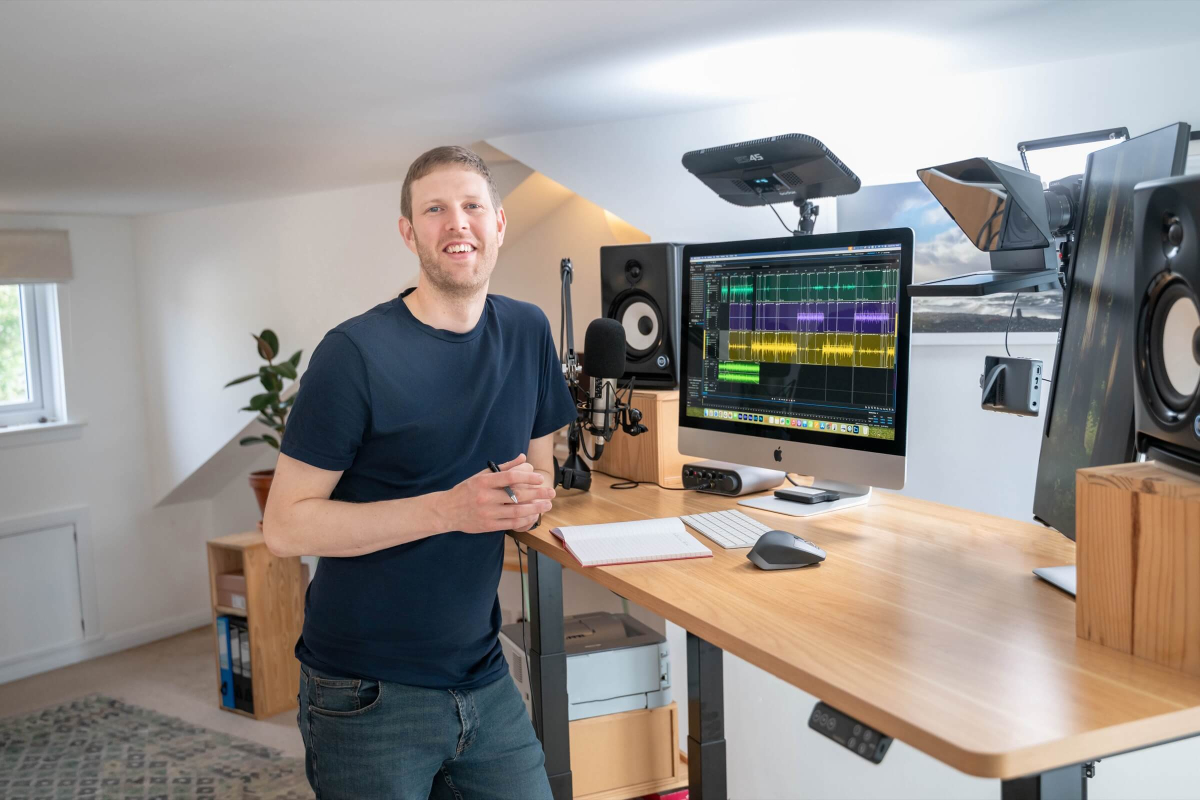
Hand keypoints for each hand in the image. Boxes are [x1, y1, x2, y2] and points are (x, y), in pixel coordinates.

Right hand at [435, 454, 554, 533]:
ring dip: (535, 509)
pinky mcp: (489, 526)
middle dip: (537, 494)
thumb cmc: (466, 490)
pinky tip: (534, 516)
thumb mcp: (481, 475)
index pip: (509, 477)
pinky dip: (525, 520)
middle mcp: (486, 497)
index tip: (540, 478)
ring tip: (547, 504)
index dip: (527, 477)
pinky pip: (511, 524)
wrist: (447, 511)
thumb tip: (523, 458)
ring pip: (517, 512)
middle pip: (517, 495)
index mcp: (484, 482)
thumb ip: (504, 467)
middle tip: (551, 492)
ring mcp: (488, 513)